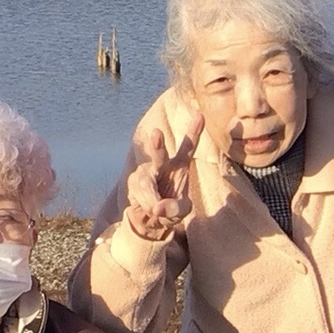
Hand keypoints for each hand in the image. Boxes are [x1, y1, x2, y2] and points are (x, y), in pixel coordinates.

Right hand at [125, 114, 203, 241]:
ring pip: (146, 185)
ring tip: (157, 210)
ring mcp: (145, 171)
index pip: (188, 147)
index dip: (194, 132)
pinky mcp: (133, 181)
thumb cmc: (171, 208)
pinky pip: (139, 196)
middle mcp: (161, 164)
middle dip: (157, 145)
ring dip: (152, 201)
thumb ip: (175, 209)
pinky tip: (149, 208)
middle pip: (159, 154)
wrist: (150, 216)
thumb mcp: (181, 211)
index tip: (200, 116)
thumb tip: (158, 208)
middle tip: (156, 133)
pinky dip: (146, 205)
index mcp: (180, 165)